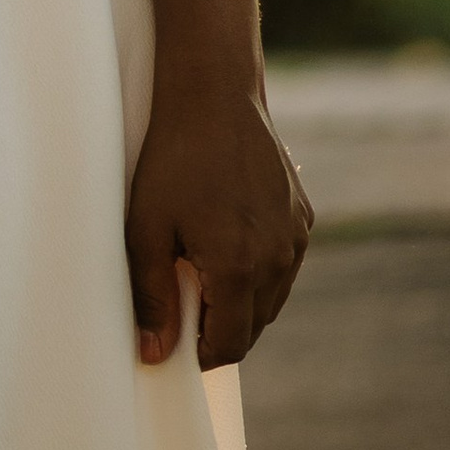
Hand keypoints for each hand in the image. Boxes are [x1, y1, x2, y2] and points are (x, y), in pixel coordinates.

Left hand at [126, 66, 312, 368]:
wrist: (212, 95)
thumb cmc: (172, 158)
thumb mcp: (146, 228)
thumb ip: (153, 296)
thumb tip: (155, 353)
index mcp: (241, 268)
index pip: (230, 345)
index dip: (201, 354)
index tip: (175, 344)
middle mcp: (279, 259)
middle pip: (253, 326)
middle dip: (219, 329)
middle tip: (181, 305)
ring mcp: (296, 237)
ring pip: (272, 298)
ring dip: (241, 302)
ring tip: (200, 272)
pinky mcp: (303, 216)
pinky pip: (284, 264)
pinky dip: (259, 270)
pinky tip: (227, 243)